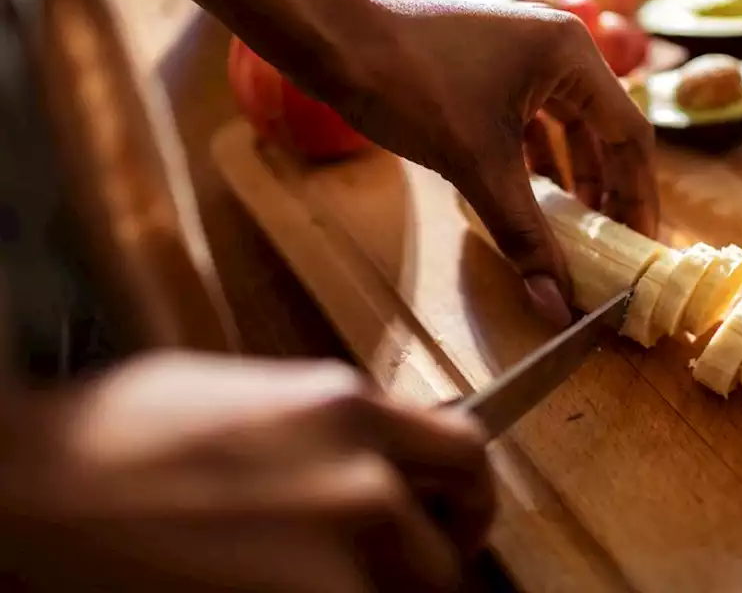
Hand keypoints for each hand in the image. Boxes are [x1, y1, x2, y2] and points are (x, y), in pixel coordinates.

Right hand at [0, 351, 493, 592]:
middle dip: (432, 565)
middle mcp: (359, 478)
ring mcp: (332, 552)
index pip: (467, 451)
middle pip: (450, 549)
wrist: (36, 481)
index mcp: (348, 409)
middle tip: (404, 572)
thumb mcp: (256, 397)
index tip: (456, 516)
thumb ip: (335, 428)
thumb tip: (380, 461)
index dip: (469, 495)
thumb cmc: (121, 431)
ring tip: (340, 584)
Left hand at [320, 0, 659, 326]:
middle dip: (608, 193)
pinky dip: (537, 166)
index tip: (640, 247)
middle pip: (604, 133)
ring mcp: (523, 57)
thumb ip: (524, 236)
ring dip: (573, 182)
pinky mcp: (491, 70)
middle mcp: (557, 49)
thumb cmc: (408, 83)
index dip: (639, 198)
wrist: (329, 39)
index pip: (631, 136)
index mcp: (572, 56)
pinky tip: (533, 203)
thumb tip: (556, 304)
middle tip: (614, 248)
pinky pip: (532, 124)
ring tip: (578, 235)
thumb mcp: (476, 165)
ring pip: (567, 130)